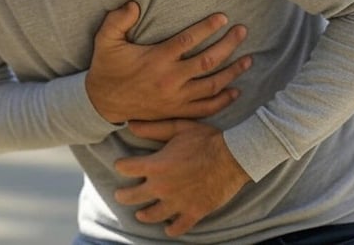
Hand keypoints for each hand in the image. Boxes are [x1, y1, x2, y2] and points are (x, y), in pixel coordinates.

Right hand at [85, 1, 250, 123]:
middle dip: (229, 45)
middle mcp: (170, 79)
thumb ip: (117, 20)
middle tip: (243, 31)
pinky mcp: (177, 111)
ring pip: (212, 85)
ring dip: (233, 71)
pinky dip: (223, 100)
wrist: (102, 103)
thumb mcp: (105, 40)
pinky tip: (236, 90)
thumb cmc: (106, 68)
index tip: (223, 18)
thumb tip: (133, 4)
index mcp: (156, 59)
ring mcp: (176, 98)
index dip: (207, 28)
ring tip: (249, 59)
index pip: (188, 41)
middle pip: (208, 61)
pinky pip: (206, 108)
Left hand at [115, 119, 250, 236]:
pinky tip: (168, 227)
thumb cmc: (205, 139)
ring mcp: (177, 202)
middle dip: (123, 195)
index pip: (126, 168)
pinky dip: (171, 229)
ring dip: (143, 214)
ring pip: (152, 215)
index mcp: (156, 165)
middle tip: (119, 195)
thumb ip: (153, 128)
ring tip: (140, 214)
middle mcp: (162, 187)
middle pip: (132, 197)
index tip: (121, 165)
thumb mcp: (178, 128)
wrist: (233, 157)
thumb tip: (130, 125)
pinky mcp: (193, 212)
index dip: (121, 166)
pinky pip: (178, 227)